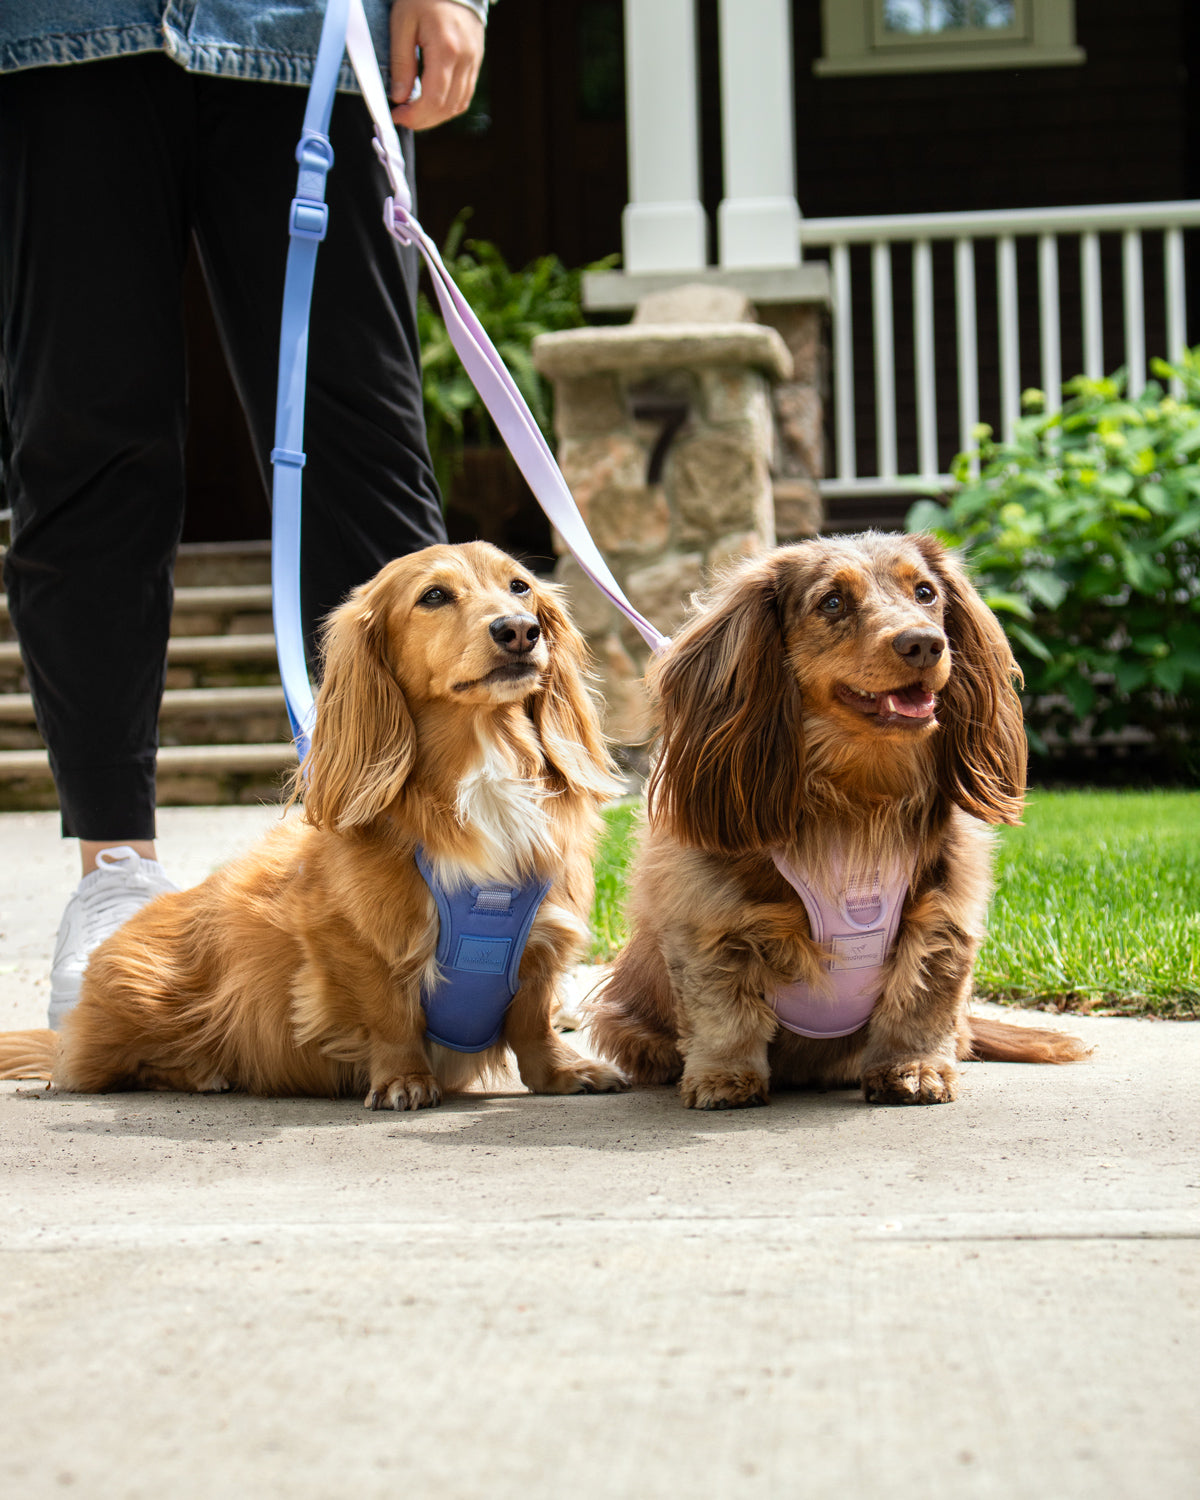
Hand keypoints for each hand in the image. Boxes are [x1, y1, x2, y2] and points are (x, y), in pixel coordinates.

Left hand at [389, 0, 484, 131]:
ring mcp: (474, 62)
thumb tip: (399, 97)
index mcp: (446, 49)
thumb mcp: (403, 23)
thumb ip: (401, 62)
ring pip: (458, 106)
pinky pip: (464, 95)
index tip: (398, 116)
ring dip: (436, 116)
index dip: (415, 115)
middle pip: (447, 108)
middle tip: (404, 118)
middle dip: (423, 120)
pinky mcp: (476, 62)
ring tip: (416, 112)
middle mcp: (465, 60)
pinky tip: (432, 102)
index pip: (433, 99)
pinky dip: (448, 105)